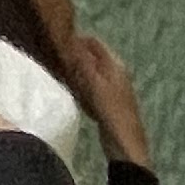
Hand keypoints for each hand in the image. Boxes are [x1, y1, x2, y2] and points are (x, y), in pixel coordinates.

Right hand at [68, 31, 151, 169]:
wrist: (125, 146)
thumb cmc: (112, 111)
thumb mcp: (95, 82)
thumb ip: (82, 60)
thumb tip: (69, 38)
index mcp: (115, 64)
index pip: (94, 42)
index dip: (77, 41)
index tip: (59, 45)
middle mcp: (115, 73)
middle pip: (91, 58)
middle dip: (75, 60)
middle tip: (59, 64)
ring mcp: (112, 90)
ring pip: (89, 75)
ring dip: (77, 77)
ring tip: (65, 81)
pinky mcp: (108, 105)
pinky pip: (91, 92)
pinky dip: (83, 93)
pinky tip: (78, 100)